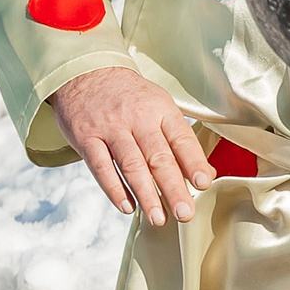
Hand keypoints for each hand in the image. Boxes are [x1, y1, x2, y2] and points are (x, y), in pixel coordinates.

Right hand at [50, 66, 211, 224]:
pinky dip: (114, 189)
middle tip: (185, 213)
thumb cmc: (128, 96)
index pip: (181, 138)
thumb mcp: (158, 105)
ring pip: (131, 165)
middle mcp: (136, 118)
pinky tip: (127, 206)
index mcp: (160, 109)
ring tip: (158, 218)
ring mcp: (110, 128)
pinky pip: (101, 167)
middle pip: (158, 156)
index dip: (193, 162)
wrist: (83, 71)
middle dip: (173, 187)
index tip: (204, 183)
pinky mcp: (86, 138)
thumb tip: (206, 173)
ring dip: (146, 194)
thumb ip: (179, 139)